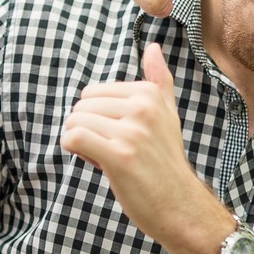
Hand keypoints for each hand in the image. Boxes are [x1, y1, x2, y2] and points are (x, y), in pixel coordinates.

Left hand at [61, 43, 232, 253]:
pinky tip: (91, 161)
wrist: (180, 206)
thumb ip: (159, 81)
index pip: (94, 92)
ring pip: (75, 122)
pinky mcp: (119, 156)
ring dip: (79, 142)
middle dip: (86, 128)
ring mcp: (132, 132)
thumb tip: (152, 47)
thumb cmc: (167, 163)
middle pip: (81, 106)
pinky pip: (73, 138)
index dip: (97, 117)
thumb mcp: (168, 116)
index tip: (116, 136)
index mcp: (149, 94)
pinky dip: (73, 150)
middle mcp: (143, 107)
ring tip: (104, 157)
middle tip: (109, 150)